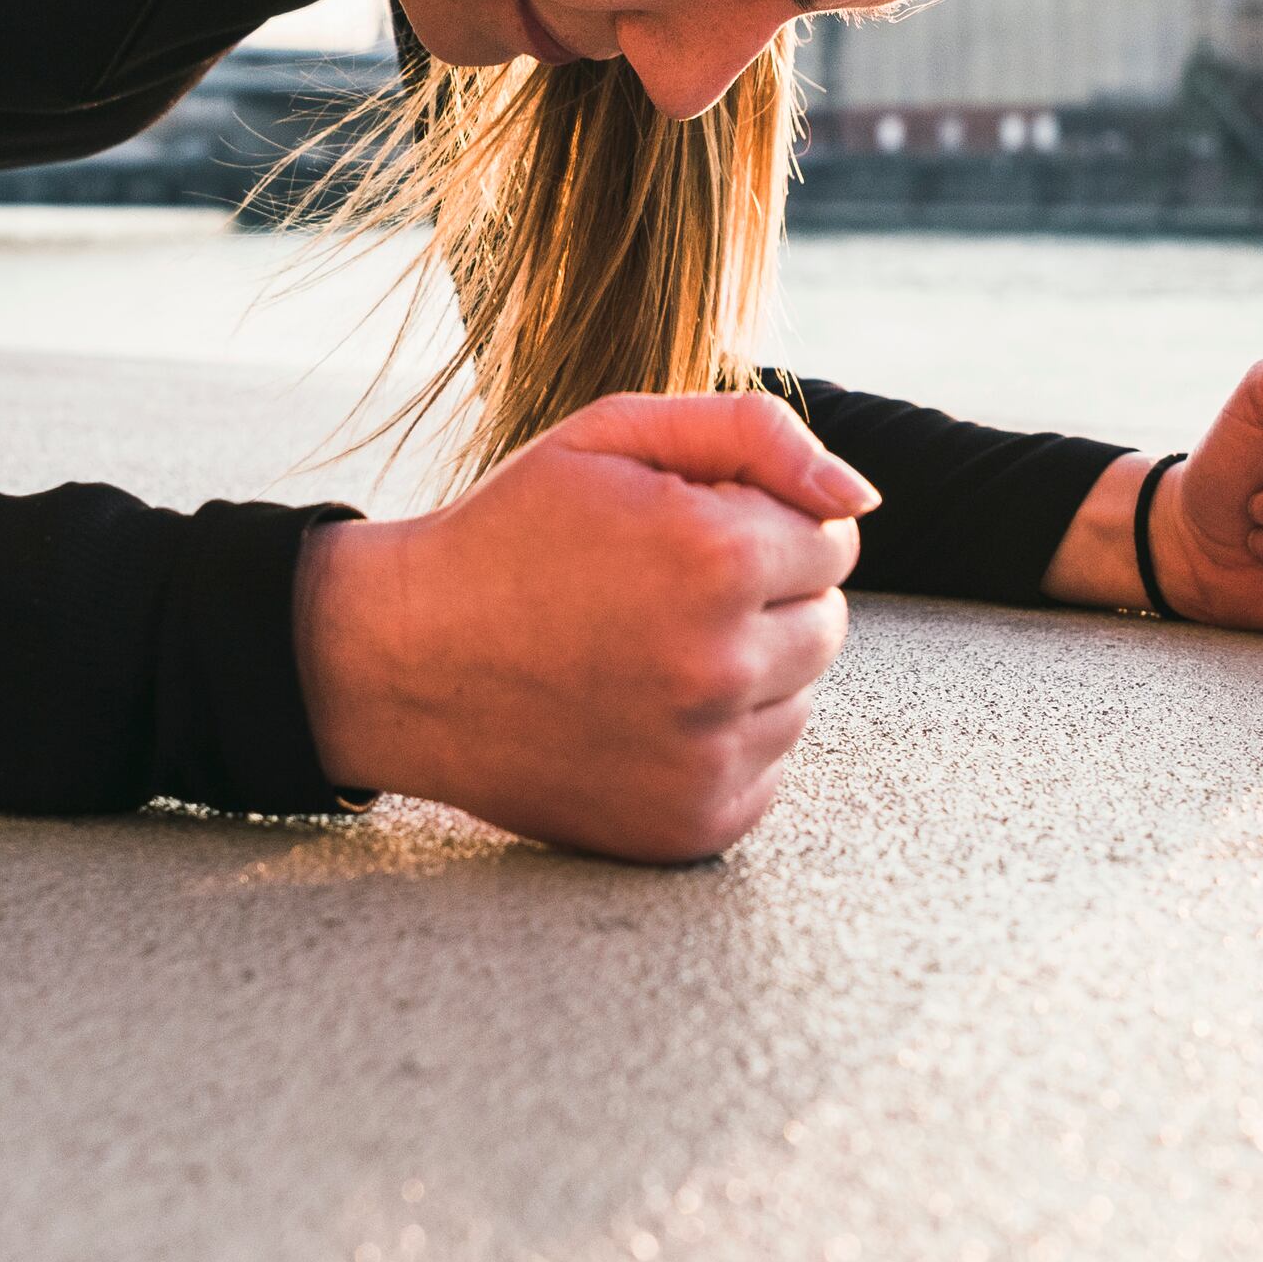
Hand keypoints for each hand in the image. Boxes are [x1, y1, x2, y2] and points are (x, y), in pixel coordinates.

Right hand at [298, 391, 871, 862]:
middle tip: (656, 595)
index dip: (754, 527)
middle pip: (826, 624)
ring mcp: (706, 757)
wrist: (401, 661)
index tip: (677, 536)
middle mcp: (721, 665)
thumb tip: (861, 497)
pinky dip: (718, 746)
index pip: (831, 541)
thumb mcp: (613, 437)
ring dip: (743, 675)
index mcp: (715, 557)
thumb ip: (753, 435)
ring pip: (799, 700)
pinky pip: (764, 774)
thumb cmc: (511, 535)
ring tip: (639, 655)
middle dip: (761, 600)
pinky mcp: (690, 826)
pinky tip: (638, 717)